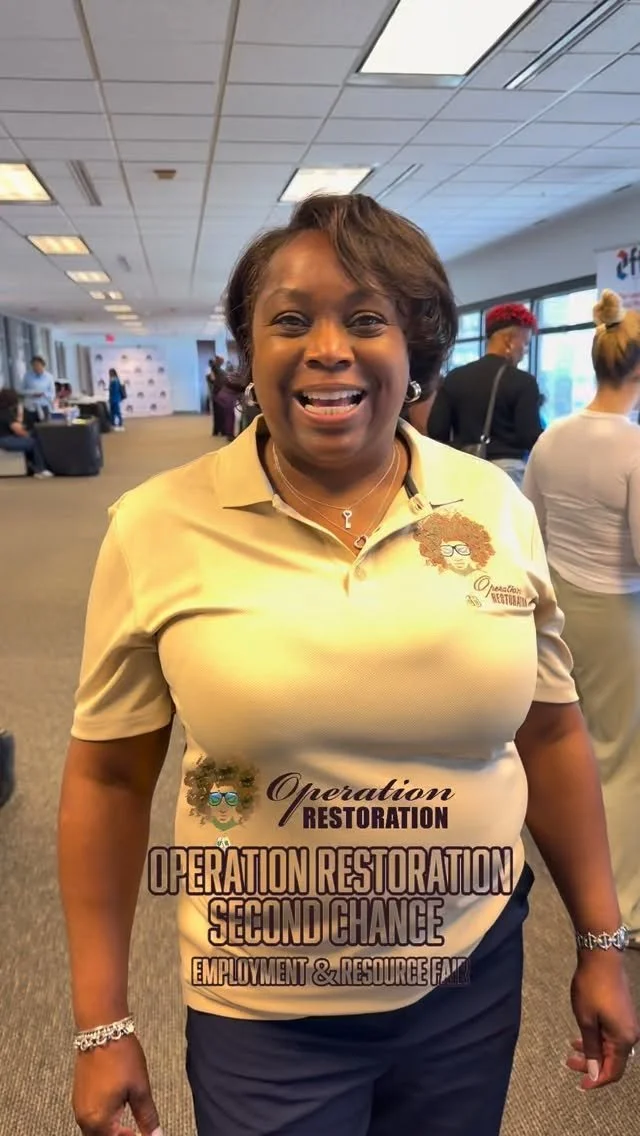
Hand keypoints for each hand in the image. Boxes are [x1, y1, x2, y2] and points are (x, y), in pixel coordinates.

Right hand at [73, 1035, 161, 1134]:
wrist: (102, 1030)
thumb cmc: (122, 1058)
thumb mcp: (140, 1089)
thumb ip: (147, 1117)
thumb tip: (156, 1135)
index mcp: (98, 1121)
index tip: (143, 1135)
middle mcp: (84, 1118)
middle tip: (137, 1132)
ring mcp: (79, 1107)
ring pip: (95, 1131)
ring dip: (111, 1132)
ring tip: (129, 1125)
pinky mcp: (79, 1095)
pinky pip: (90, 1119)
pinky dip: (103, 1122)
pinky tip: (118, 1111)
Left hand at [566, 953, 638, 1088]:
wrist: (601, 957)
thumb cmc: (591, 988)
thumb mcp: (586, 1020)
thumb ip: (591, 1049)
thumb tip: (594, 1073)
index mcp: (624, 1040)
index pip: (613, 1072)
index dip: (596, 1081)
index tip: (579, 1084)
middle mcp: (631, 1034)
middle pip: (612, 1061)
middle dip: (591, 1065)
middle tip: (568, 1062)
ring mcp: (628, 1023)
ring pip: (611, 1047)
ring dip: (592, 1050)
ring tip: (572, 1047)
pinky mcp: (624, 1013)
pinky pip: (612, 1035)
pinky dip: (597, 1038)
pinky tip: (582, 1034)